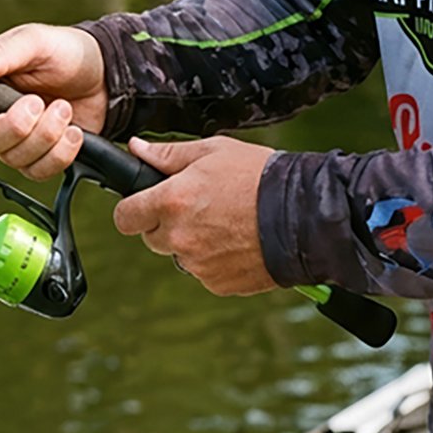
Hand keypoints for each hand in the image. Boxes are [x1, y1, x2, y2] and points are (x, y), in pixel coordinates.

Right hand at [0, 23, 108, 181]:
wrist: (105, 76)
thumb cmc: (64, 52)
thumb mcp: (35, 42)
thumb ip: (2, 53)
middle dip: (13, 127)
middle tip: (38, 102)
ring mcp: (14, 140)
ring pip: (12, 158)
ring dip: (44, 136)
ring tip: (63, 108)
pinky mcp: (39, 157)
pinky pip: (37, 172)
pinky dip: (59, 154)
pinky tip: (73, 132)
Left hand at [113, 136, 275, 294]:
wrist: (307, 216)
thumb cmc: (262, 178)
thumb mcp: (213, 151)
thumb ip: (168, 154)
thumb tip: (136, 149)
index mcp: (171, 201)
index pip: (124, 217)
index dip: (132, 209)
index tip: (142, 204)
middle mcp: (179, 237)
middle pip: (151, 237)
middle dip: (166, 223)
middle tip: (198, 207)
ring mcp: (198, 264)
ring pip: (179, 255)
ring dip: (192, 243)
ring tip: (226, 222)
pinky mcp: (219, 284)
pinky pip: (204, 272)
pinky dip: (215, 261)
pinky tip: (238, 241)